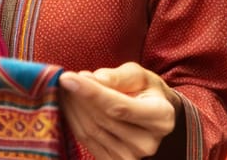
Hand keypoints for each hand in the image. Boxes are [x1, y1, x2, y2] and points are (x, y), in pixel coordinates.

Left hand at [59, 62, 180, 158]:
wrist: (153, 112)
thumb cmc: (144, 88)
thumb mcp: (138, 74)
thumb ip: (117, 76)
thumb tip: (91, 79)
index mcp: (161, 117)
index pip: (119, 107)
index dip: (91, 92)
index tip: (67, 77)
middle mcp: (148, 143)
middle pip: (103, 119)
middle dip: (78, 96)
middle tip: (65, 77)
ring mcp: (131, 157)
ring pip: (91, 130)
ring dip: (73, 107)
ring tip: (66, 87)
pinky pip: (87, 141)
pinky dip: (73, 120)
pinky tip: (69, 104)